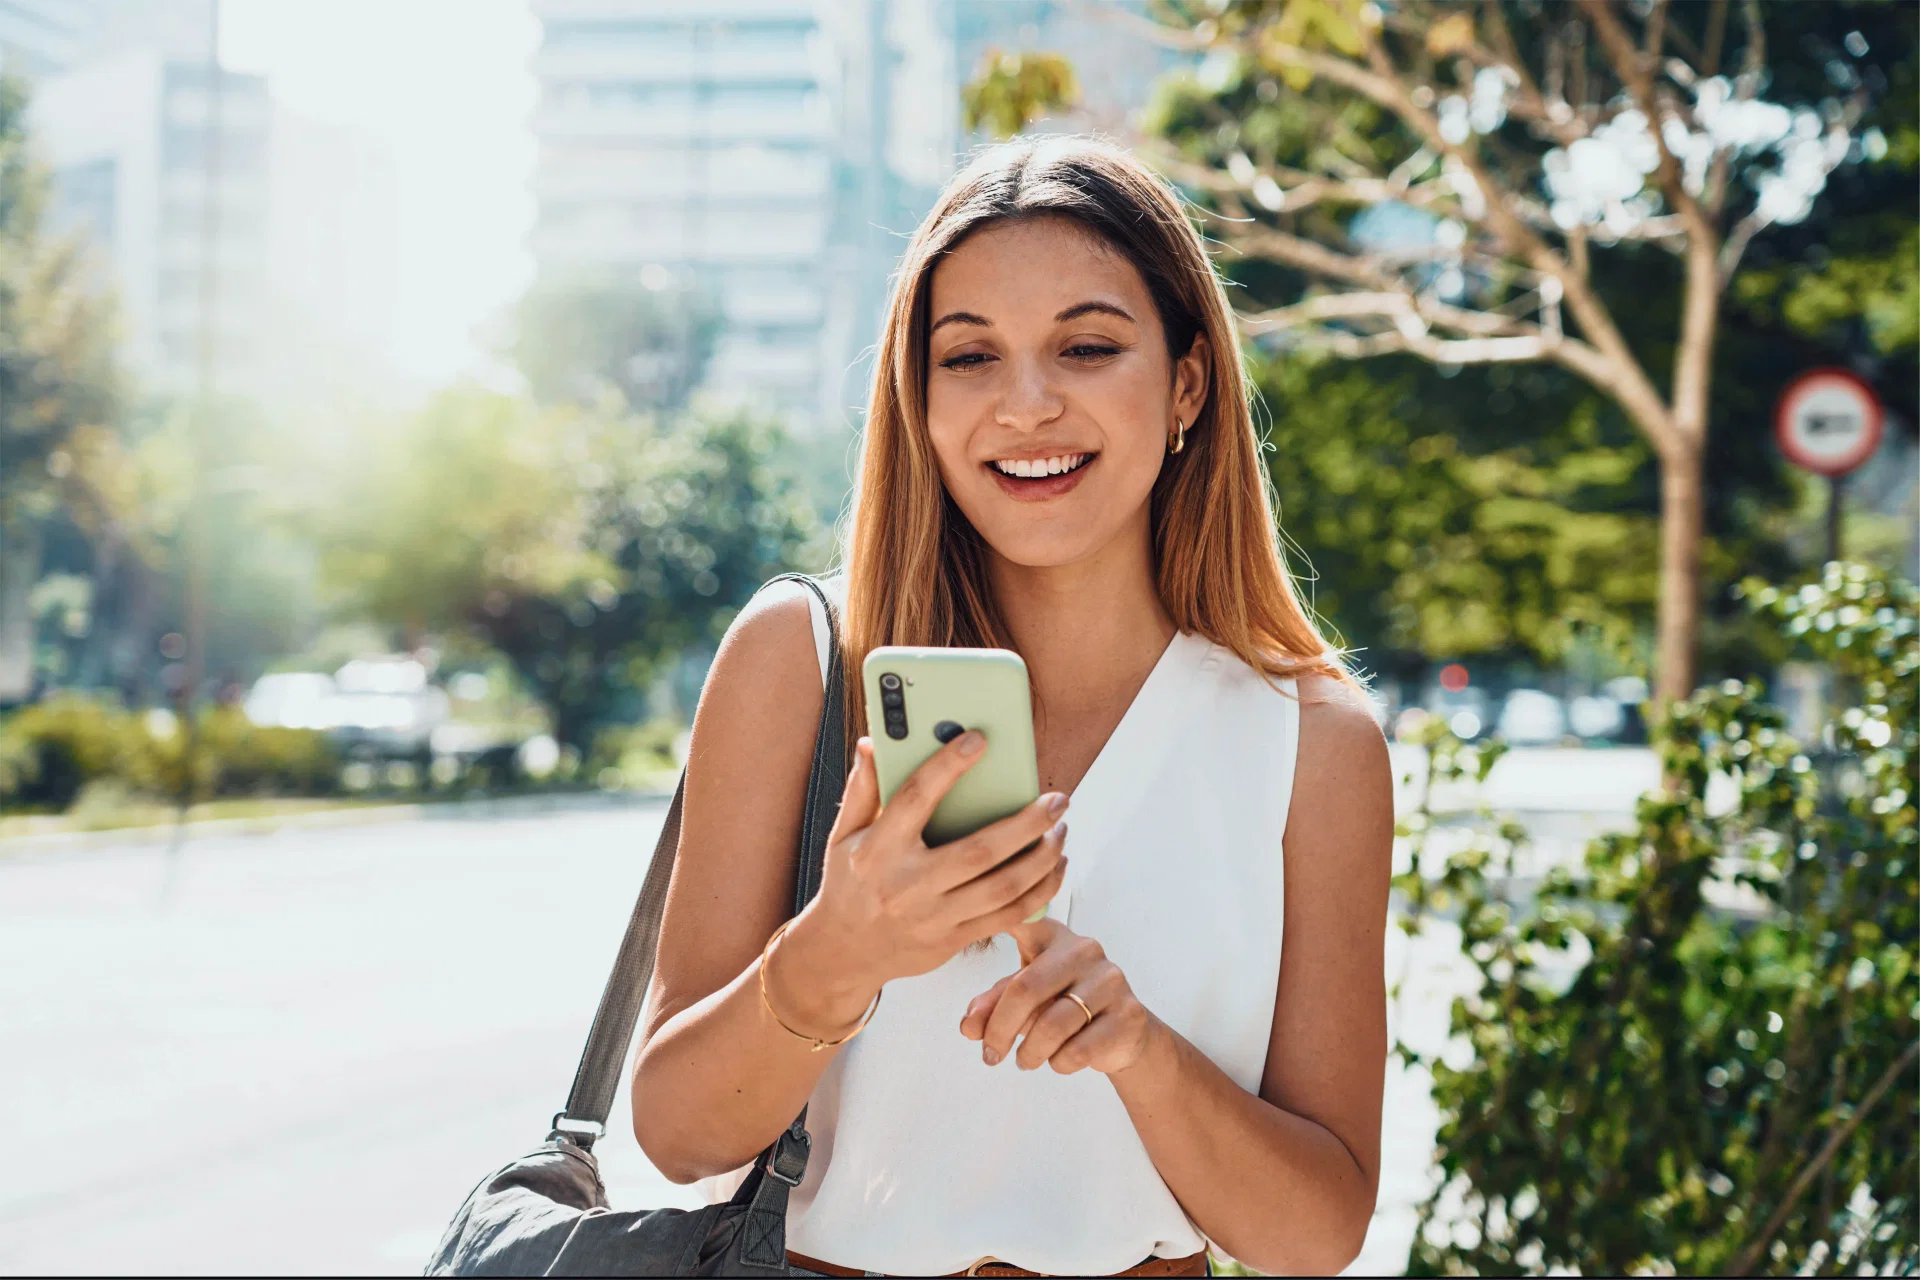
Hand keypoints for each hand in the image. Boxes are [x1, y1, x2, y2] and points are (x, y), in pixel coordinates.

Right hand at [794, 734, 1069, 994]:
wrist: (844, 953)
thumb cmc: (849, 883)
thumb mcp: (844, 834)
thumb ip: (863, 788)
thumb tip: (871, 742)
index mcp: (879, 849)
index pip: (916, 798)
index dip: (948, 766)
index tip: (979, 740)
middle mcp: (907, 884)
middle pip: (980, 850)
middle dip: (1027, 823)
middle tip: (1058, 799)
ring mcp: (934, 916)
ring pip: (1003, 887)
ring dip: (1042, 858)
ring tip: (1061, 830)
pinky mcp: (953, 939)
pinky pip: (1008, 916)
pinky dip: (1040, 891)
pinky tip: (1055, 867)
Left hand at [959, 918, 1156, 1075]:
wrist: (1123, 1033)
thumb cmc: (1064, 1006)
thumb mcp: (1025, 1000)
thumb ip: (993, 1007)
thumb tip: (968, 1026)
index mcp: (1053, 937)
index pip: (1026, 921)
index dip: (1002, 917)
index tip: (977, 915)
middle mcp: (1084, 950)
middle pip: (1027, 988)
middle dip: (1000, 1029)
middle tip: (990, 1055)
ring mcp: (1110, 981)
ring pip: (1052, 1026)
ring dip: (1030, 1053)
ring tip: (1025, 1061)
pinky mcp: (1128, 1014)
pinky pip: (1079, 1050)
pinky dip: (1059, 1063)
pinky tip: (1059, 1060)